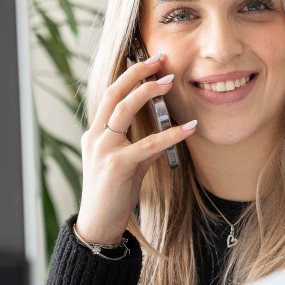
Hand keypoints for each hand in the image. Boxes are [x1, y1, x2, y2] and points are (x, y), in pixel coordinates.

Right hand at [75, 53, 196, 244]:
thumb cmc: (114, 194)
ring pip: (124, 110)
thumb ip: (141, 145)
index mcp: (95, 134)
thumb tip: (165, 131)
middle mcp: (95, 137)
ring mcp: (103, 150)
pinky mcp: (117, 165)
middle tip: (160, 59)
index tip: (148, 61)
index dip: (129, 76)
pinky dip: (170, 134)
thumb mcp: (127, 164)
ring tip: (170, 81)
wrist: (99, 225)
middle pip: (113, 93)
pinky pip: (148, 144)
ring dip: (148, 91)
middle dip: (136, 73)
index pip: (110, 95)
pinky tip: (189, 127)